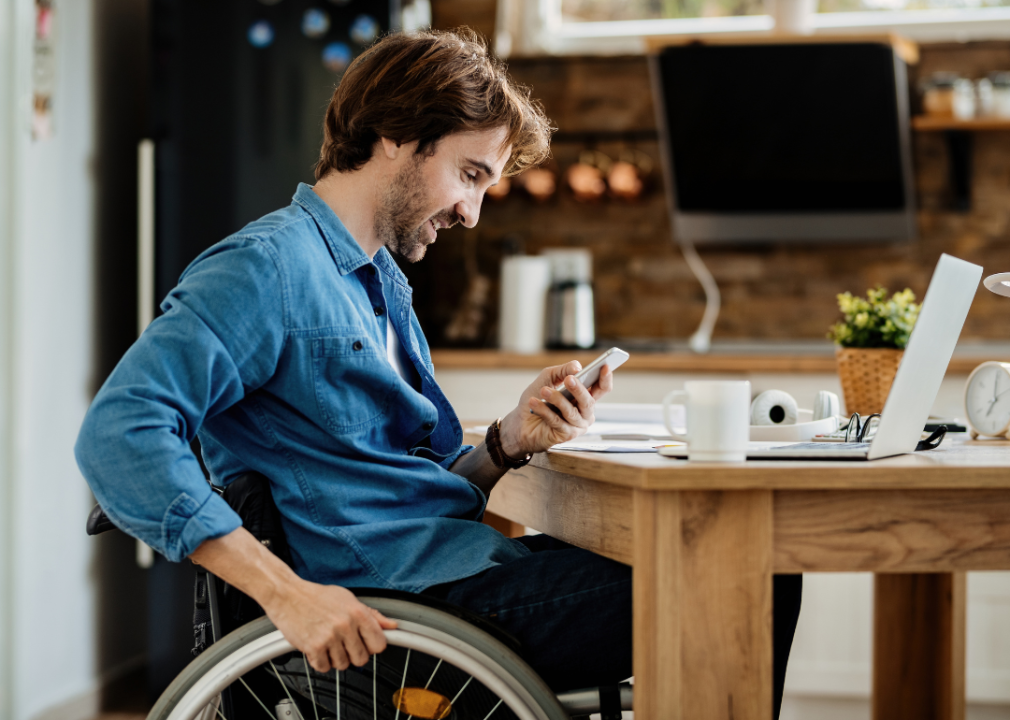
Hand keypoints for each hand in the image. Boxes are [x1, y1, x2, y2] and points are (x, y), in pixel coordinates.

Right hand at [263, 579, 397, 672]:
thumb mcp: (348, 599)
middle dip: (353, 654)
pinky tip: (317, 647)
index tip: (365, 643)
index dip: (372, 646)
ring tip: (328, 642)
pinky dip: (320, 661)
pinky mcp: (313, 647)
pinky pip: (324, 667)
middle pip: (362, 659)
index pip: (379, 644)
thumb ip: (372, 615)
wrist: (287, 595)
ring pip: (343, 665)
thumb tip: (392, 625)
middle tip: (343, 643)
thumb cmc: (317, 597)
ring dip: (335, 658)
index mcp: (358, 612)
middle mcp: (346, 625)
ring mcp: (330, 637)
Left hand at [499, 360, 613, 456]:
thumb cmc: (536, 400)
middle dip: (579, 389)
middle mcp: (584, 413)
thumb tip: (577, 366)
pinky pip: (557, 421)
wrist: (520, 423)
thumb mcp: (547, 380)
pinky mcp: (566, 435)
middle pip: (589, 401)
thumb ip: (562, 371)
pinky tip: (534, 403)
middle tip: (569, 379)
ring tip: (544, 391)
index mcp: (584, 398)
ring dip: (556, 399)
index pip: (602, 388)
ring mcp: (577, 426)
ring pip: (571, 411)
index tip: (605, 366)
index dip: (605, 378)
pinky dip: (544, 411)